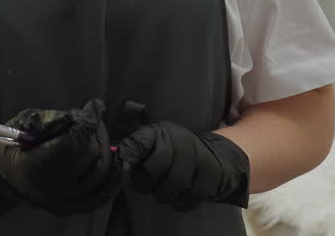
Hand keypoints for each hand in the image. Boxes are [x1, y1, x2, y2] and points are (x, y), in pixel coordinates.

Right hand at [0, 99, 122, 215]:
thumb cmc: (10, 143)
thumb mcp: (25, 122)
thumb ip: (53, 119)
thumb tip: (85, 114)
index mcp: (33, 165)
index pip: (71, 144)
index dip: (87, 123)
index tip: (94, 107)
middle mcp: (48, 188)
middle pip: (87, 158)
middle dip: (95, 133)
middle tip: (93, 119)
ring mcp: (60, 201)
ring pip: (96, 176)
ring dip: (106, 151)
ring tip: (103, 135)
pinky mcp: (68, 208)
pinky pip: (98, 198)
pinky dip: (112, 181)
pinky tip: (119, 165)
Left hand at [118, 121, 249, 210]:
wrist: (217, 157)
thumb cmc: (177, 154)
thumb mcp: (156, 146)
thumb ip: (136, 151)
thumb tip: (117, 161)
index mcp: (160, 132)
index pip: (138, 142)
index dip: (128, 157)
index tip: (124, 168)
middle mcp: (179, 140)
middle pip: (153, 169)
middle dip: (146, 183)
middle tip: (147, 186)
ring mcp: (197, 156)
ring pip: (171, 185)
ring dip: (164, 194)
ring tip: (164, 190)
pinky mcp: (211, 174)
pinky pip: (188, 197)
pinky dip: (180, 203)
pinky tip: (179, 196)